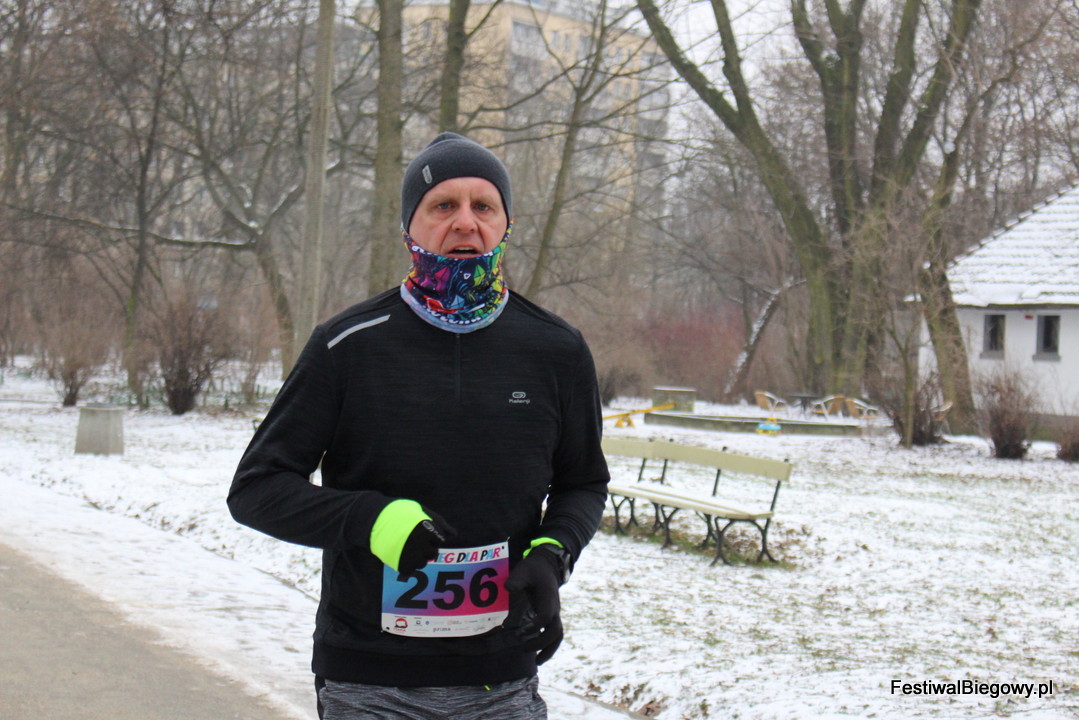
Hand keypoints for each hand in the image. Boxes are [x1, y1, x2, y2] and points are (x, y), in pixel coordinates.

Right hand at [398, 513, 453, 573]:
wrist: (373, 518)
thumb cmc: (399, 512)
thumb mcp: (420, 510)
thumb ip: (439, 522)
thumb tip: (454, 534)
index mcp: (427, 529)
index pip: (439, 539)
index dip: (431, 535)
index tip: (420, 531)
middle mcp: (421, 543)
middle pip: (433, 553)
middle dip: (426, 548)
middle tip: (413, 541)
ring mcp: (411, 555)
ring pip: (423, 563)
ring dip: (417, 558)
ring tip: (406, 548)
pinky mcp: (401, 565)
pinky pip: (410, 571)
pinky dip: (407, 566)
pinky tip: (401, 555)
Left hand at [505, 545, 562, 663]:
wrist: (547, 567)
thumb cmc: (533, 569)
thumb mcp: (524, 570)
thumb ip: (516, 580)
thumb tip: (508, 589)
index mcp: (548, 597)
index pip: (546, 616)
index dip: (535, 625)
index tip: (521, 631)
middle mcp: (554, 607)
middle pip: (555, 630)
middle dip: (541, 643)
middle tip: (524, 649)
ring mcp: (554, 613)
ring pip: (558, 635)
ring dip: (549, 650)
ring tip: (537, 662)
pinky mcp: (551, 616)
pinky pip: (554, 634)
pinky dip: (548, 646)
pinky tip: (538, 655)